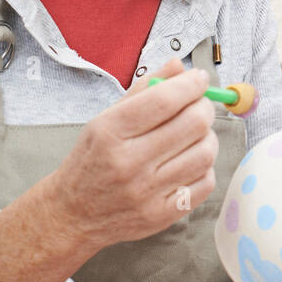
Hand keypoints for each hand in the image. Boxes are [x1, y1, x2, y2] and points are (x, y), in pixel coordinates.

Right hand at [42, 58, 219, 253]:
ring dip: (208, 137)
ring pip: (205, 153)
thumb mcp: (106, 119)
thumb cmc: (92, 160)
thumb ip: (144, 89)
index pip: (165, 100)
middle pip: (193, 124)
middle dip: (205, 108)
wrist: (72, 214)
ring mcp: (146, 192)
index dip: (192, 84)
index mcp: (110, 132)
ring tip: (196, 134)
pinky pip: (205, 183)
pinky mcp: (161, 215)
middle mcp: (128, 162)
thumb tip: (180, 66)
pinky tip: (189, 161)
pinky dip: (205, 167)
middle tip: (200, 106)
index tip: (200, 79)